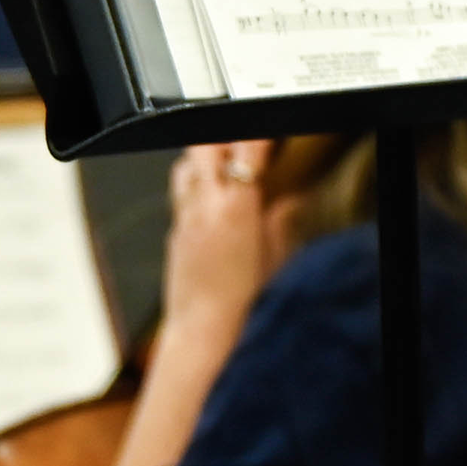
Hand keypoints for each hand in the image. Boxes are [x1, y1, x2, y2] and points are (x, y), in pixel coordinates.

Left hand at [159, 143, 287, 347]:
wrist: (203, 327)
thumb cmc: (245, 298)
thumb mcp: (277, 256)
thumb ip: (282, 221)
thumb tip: (292, 201)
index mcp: (236, 208)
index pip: (244, 153)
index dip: (258, 138)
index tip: (268, 138)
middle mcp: (205, 207)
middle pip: (204, 148)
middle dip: (224, 140)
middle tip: (243, 147)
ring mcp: (184, 218)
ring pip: (184, 166)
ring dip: (204, 161)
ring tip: (225, 171)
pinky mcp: (174, 232)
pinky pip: (181, 197)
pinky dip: (197, 190)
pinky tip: (214, 206)